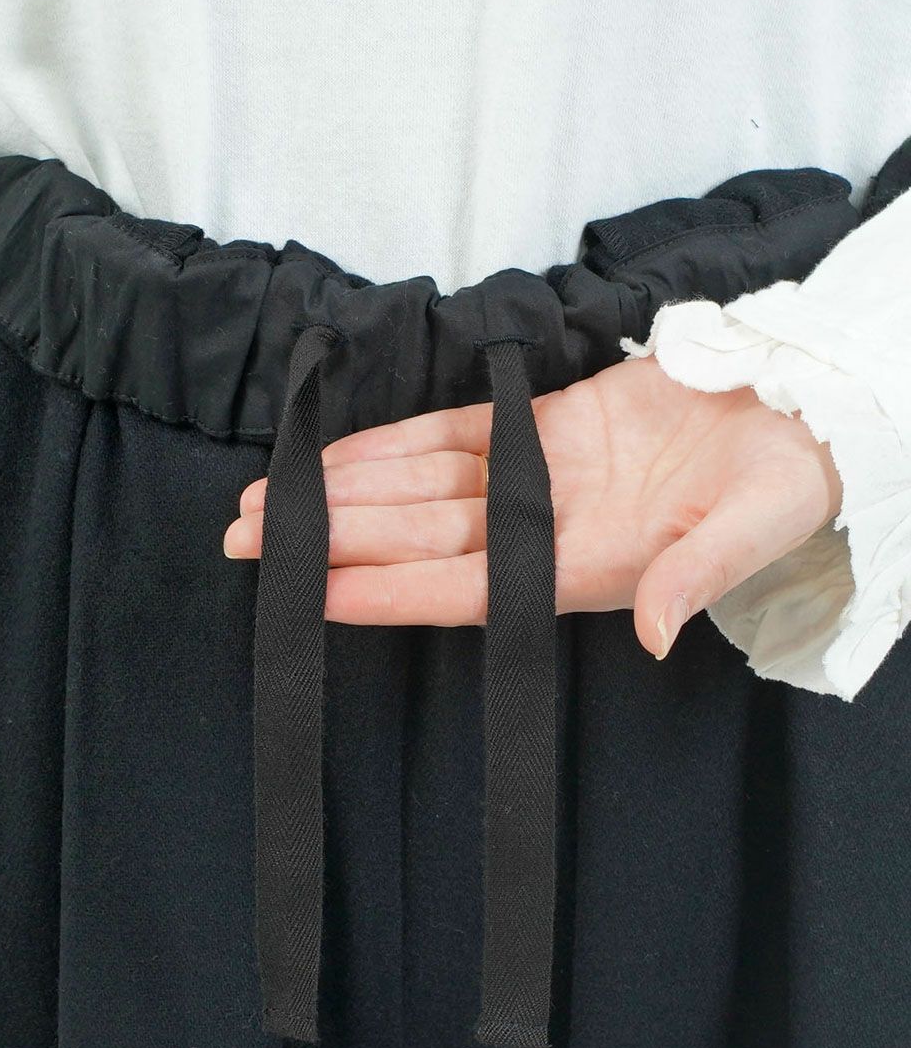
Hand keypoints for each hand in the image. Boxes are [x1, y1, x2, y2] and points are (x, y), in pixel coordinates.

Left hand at [223, 355, 841, 658]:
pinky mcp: (543, 427)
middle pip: (420, 537)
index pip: (464, 586)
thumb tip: (655, 630)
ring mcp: (539, 477)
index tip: (313, 589)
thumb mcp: (753, 530)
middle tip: (250, 537)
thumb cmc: (785, 482)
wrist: (798, 417)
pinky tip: (342, 454)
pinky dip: (394, 444)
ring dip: (348, 491)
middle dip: (337, 536)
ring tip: (273, 498)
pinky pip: (452, 436)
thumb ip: (697, 577)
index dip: (386, 589)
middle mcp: (546, 530)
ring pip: (421, 487)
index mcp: (585, 567)